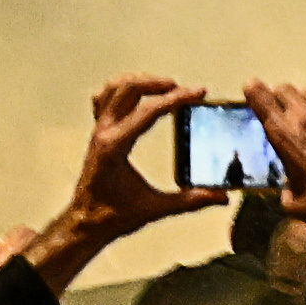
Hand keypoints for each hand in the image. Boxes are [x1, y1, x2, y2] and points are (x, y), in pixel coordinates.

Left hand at [69, 74, 216, 238]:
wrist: (85, 223)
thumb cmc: (113, 216)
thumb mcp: (154, 209)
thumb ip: (190, 201)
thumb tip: (220, 196)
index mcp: (115, 147)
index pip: (148, 112)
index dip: (176, 99)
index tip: (198, 92)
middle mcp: (104, 133)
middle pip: (128, 89)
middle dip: (157, 83)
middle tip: (182, 89)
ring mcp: (98, 130)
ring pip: (113, 88)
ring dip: (140, 81)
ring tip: (164, 87)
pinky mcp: (98, 133)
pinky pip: (103, 99)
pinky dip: (121, 90)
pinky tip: (138, 96)